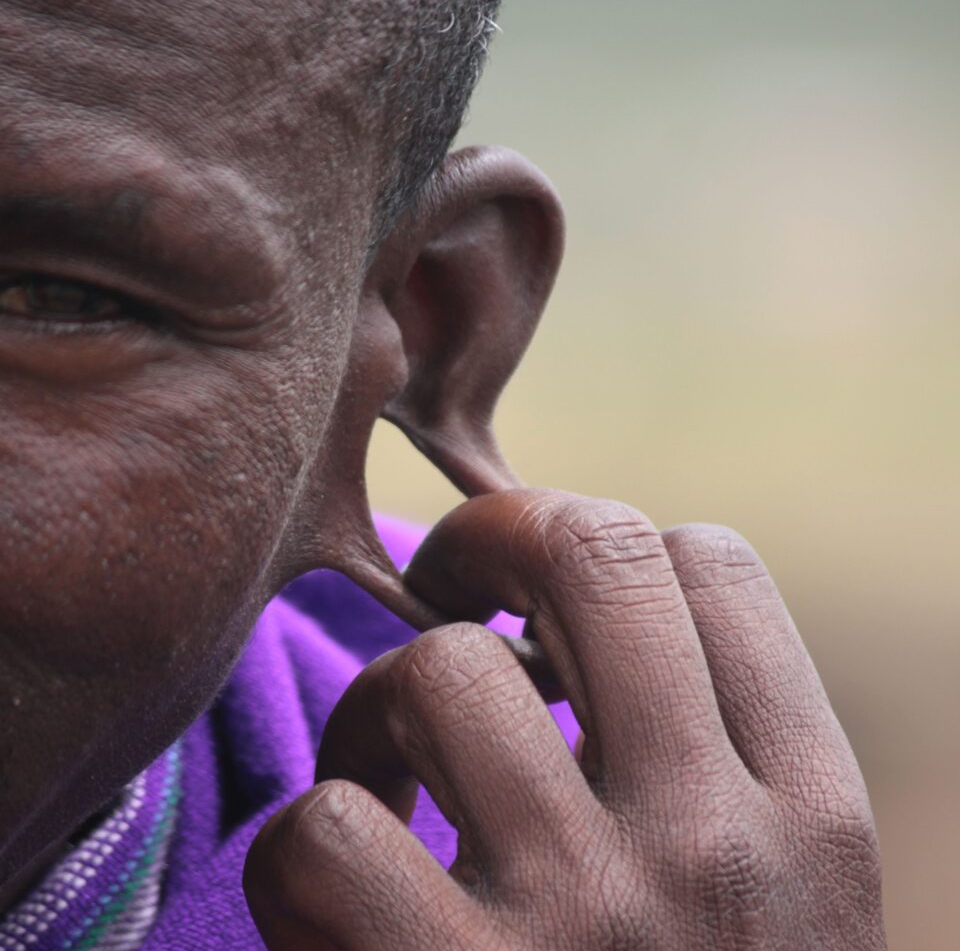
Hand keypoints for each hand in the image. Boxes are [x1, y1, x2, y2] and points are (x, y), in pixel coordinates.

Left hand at [243, 490, 885, 949]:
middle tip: (452, 582)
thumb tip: (569, 621)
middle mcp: (717, 850)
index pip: (715, 565)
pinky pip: (331, 826)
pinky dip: (309, 840)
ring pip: (444, 670)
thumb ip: (704, 759)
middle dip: (499, 534)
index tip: (557, 592)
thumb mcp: (767, 905)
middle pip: (595, 555)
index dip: (618, 544)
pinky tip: (335, 898)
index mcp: (812, 819)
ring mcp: (584, 925)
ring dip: (384, 702)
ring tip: (391, 777)